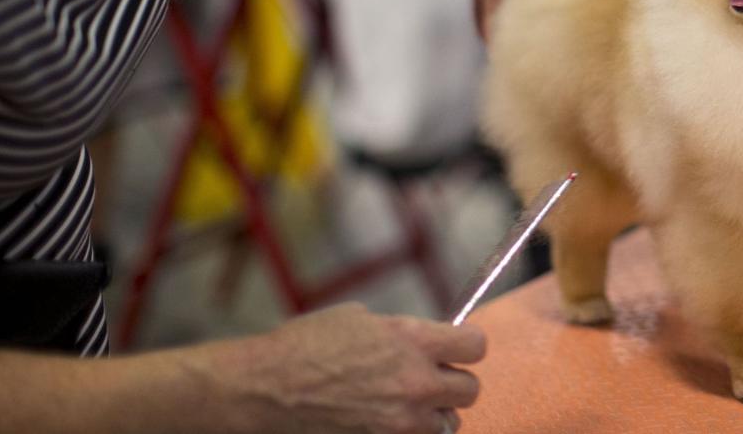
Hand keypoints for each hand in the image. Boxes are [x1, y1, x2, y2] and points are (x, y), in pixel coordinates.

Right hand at [241, 304, 485, 433]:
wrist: (266, 388)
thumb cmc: (305, 345)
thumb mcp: (359, 320)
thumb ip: (400, 332)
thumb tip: (419, 342)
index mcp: (412, 341)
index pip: (476, 346)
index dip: (467, 344)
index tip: (456, 346)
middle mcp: (415, 382)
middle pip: (470, 389)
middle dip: (454, 382)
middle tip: (432, 377)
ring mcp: (401, 421)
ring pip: (448, 424)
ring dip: (435, 414)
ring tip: (409, 403)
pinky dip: (411, 431)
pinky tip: (390, 420)